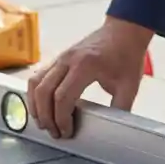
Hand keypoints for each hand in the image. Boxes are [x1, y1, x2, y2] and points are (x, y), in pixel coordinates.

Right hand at [27, 17, 153, 138]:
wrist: (124, 31)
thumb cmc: (127, 55)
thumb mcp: (129, 86)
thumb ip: (120, 109)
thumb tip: (112, 129)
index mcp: (85, 66)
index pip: (62, 97)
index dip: (61, 119)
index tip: (67, 132)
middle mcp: (68, 60)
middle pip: (44, 92)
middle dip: (46, 117)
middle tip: (54, 133)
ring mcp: (60, 58)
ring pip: (35, 83)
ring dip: (36, 105)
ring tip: (44, 122)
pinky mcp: (58, 58)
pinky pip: (38, 76)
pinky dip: (35, 94)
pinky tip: (42, 106)